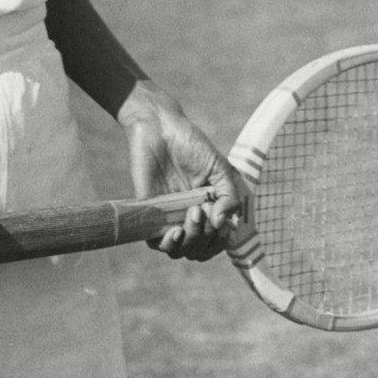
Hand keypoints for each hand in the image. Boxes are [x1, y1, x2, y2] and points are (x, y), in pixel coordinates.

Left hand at [117, 79, 246, 260]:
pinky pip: (155, 243)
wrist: (159, 127)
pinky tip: (175, 231)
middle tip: (200, 209)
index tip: (220, 221)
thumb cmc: (191, 144)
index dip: (220, 240)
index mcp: (207, 208)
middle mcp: (188, 217)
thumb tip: (221, 224)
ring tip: (191, 215)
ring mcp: (168, 216)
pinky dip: (168, 244)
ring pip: (180, 250)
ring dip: (190, 241)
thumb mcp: (219, 168)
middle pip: (199, 249)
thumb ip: (228, 196)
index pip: (215, 241)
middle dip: (205, 237)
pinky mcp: (148, 212)